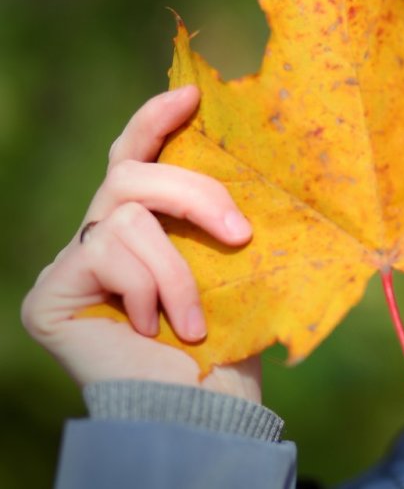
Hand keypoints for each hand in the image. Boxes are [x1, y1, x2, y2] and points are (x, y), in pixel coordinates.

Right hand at [21, 85, 260, 400]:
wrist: (203, 407)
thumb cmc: (229, 339)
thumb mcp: (234, 264)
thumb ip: (219, 216)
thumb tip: (253, 158)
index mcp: (147, 223)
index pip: (139, 157)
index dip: (156, 121)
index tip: (192, 94)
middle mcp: (103, 235)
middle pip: (130, 173)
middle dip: (194, 194)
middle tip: (239, 234)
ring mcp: (74, 263)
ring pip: (124, 215)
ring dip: (175, 268)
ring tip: (195, 318)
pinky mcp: (51, 294)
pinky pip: (104, 254)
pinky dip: (145, 288)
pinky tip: (153, 327)